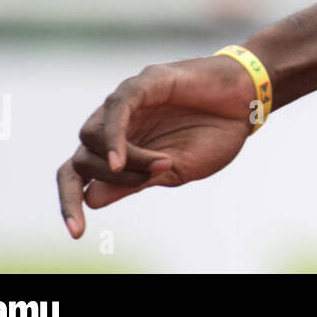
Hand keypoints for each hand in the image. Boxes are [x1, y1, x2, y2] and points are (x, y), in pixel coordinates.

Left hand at [56, 55, 259, 237]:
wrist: (248, 102)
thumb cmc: (216, 134)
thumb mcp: (176, 170)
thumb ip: (135, 182)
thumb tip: (91, 199)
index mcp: (122, 149)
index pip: (77, 175)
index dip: (69, 203)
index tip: (77, 233)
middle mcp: (115, 126)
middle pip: (80, 159)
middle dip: (110, 179)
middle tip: (149, 178)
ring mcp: (125, 103)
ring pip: (90, 137)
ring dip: (119, 161)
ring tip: (160, 164)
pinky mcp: (143, 83)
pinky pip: (116, 110)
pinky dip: (114, 137)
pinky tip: (122, 159)